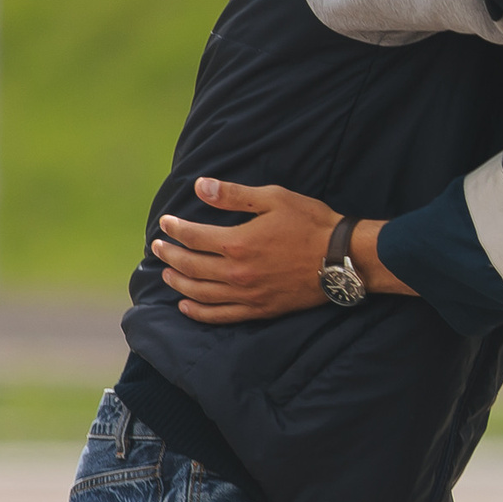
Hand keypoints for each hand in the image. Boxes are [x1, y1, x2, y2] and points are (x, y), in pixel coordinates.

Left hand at [153, 177, 383, 324]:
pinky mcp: (260, 309)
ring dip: (178, 281)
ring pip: (199, 292)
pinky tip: (186, 305)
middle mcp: (237, 272)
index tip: (167, 223)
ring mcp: (247, 294)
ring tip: (167, 273)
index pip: (192, 237)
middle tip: (158, 247)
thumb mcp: (274, 199)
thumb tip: (199, 186)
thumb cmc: (312, 224)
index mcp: (237, 243)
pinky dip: (198, 312)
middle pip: (190, 265)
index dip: (175, 229)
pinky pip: (220, 315)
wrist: (344, 258)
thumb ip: (234, 195)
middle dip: (169, 255)